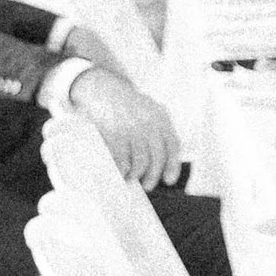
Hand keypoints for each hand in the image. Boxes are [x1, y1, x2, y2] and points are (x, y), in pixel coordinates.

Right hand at [74, 62, 182, 188]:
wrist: (103, 89)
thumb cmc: (127, 108)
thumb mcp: (148, 112)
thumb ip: (157, 131)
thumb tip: (161, 164)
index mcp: (160, 118)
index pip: (173, 145)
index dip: (172, 165)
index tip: (168, 180)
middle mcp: (149, 123)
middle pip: (157, 157)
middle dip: (152, 176)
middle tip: (146, 185)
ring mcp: (131, 128)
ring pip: (141, 162)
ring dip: (136, 175)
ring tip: (129, 179)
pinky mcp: (114, 133)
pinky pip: (122, 159)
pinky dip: (122, 170)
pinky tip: (119, 173)